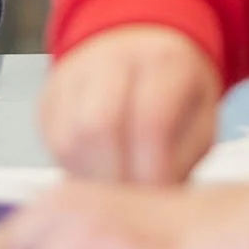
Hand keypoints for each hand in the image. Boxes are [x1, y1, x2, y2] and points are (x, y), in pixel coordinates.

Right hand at [42, 25, 221, 183]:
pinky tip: (99, 174)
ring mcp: (71, 75)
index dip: (152, 171)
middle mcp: (110, 58)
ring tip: (117, 190)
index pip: (150, 123)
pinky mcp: (48, 98)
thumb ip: (182, 157)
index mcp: (161, 60)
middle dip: (117, 178)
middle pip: (98, 127)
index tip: (158, 198)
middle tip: (133, 203)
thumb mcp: (201, 118)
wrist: (139, 45)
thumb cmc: (176, 90)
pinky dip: (75, 169)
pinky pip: (53, 145)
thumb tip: (154, 200)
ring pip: (69, 140)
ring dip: (93, 178)